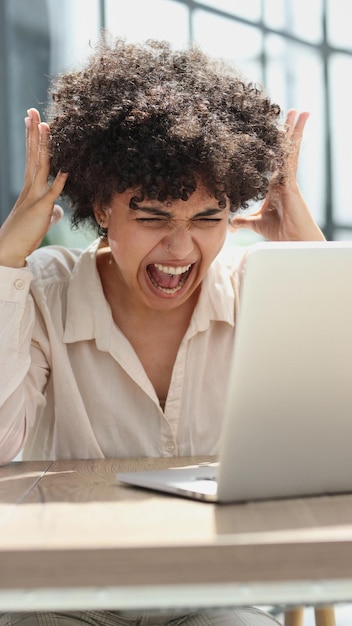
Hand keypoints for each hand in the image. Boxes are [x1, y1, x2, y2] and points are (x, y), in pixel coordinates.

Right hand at [0, 108, 67, 267]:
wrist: (10, 248)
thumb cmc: (23, 234)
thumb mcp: (39, 219)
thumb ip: (50, 211)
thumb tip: (58, 211)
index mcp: (29, 187)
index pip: (31, 156)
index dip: (33, 138)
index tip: (33, 120)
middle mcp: (30, 187)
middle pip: (33, 154)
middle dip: (34, 132)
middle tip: (33, 111)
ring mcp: (35, 196)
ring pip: (41, 165)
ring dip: (44, 146)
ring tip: (46, 126)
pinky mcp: (41, 208)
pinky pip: (53, 192)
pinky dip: (60, 181)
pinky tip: (67, 168)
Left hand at [229, 109, 324, 241]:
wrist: (293, 242)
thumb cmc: (279, 232)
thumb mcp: (256, 223)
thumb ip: (244, 220)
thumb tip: (231, 224)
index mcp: (274, 186)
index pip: (274, 160)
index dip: (274, 145)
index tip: (272, 130)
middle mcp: (283, 180)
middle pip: (285, 151)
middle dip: (287, 131)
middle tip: (292, 111)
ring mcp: (288, 181)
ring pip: (290, 151)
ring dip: (295, 131)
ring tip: (301, 112)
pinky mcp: (291, 185)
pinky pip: (290, 161)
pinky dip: (292, 146)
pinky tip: (294, 131)